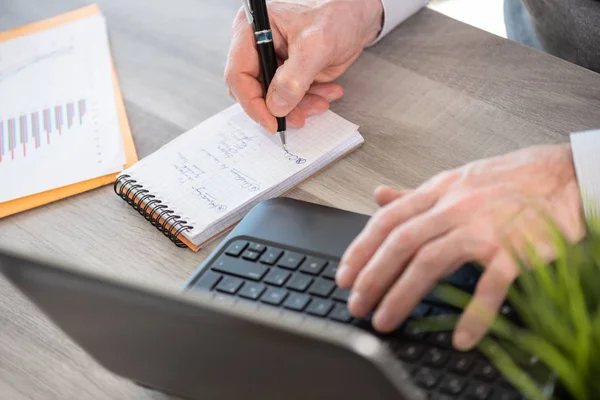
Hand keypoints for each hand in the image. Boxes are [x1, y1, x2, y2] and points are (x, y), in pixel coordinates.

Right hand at [224, 0, 383, 132]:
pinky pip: (292, 98)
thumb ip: (293, 78)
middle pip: (254, 91)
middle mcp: (259, 47)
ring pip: (274, 99)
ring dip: (299, 107)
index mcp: (252, 31)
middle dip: (278, 108)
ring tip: (322, 102)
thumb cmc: (336, 11)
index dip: (252, 102)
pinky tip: (328, 92)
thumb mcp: (315, 44)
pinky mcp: (291, 73)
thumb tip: (276, 106)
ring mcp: (275, 61)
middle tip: (300, 117)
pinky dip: (310, 101)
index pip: (239, 74)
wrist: (359, 12)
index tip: (271, 121)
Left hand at [336, 144, 584, 349]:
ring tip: (385, 320)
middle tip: (356, 305)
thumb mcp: (454, 181)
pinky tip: (461, 336)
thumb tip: (378, 196)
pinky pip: (490, 285)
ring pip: (431, 261)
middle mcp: (455, 208)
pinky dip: (475, 314)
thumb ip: (415, 194)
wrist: (562, 176)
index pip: (387, 220)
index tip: (344, 276)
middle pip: (401, 243)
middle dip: (372, 277)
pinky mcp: (515, 249)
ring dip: (402, 295)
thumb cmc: (507, 181)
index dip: (360, 249)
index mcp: (438, 192)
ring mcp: (484, 228)